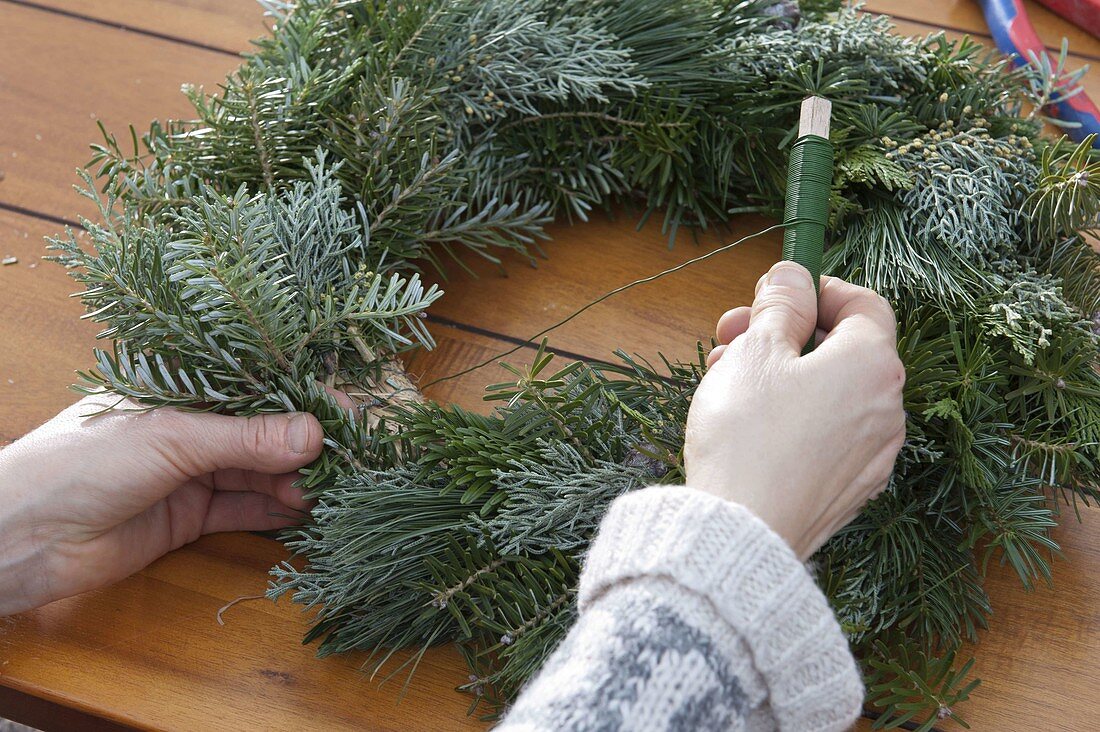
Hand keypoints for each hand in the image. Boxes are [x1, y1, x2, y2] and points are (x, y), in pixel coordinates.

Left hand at [0, 396, 322, 614]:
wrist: (21, 538)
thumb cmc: (81, 463)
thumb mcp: (171, 439)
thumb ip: (245, 439)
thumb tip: (315, 434)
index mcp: (179, 386)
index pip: (254, 383)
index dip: (301, 395)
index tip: (347, 410)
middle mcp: (189, 425)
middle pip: (263, 430)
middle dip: (305, 443)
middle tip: (349, 457)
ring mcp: (191, 471)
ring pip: (259, 471)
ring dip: (295, 479)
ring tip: (330, 487)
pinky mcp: (190, 516)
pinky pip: (245, 509)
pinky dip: (276, 511)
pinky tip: (306, 509)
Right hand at [685, 262, 905, 559]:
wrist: (743, 531)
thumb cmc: (748, 435)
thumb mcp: (755, 351)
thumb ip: (780, 305)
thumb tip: (793, 275)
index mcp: (872, 364)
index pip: (864, 303)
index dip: (818, 289)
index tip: (776, 294)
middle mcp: (887, 408)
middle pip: (843, 349)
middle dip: (786, 334)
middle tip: (731, 336)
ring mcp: (873, 454)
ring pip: (831, 394)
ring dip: (784, 375)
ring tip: (726, 379)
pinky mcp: (851, 489)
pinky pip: (828, 435)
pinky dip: (795, 418)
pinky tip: (749, 424)